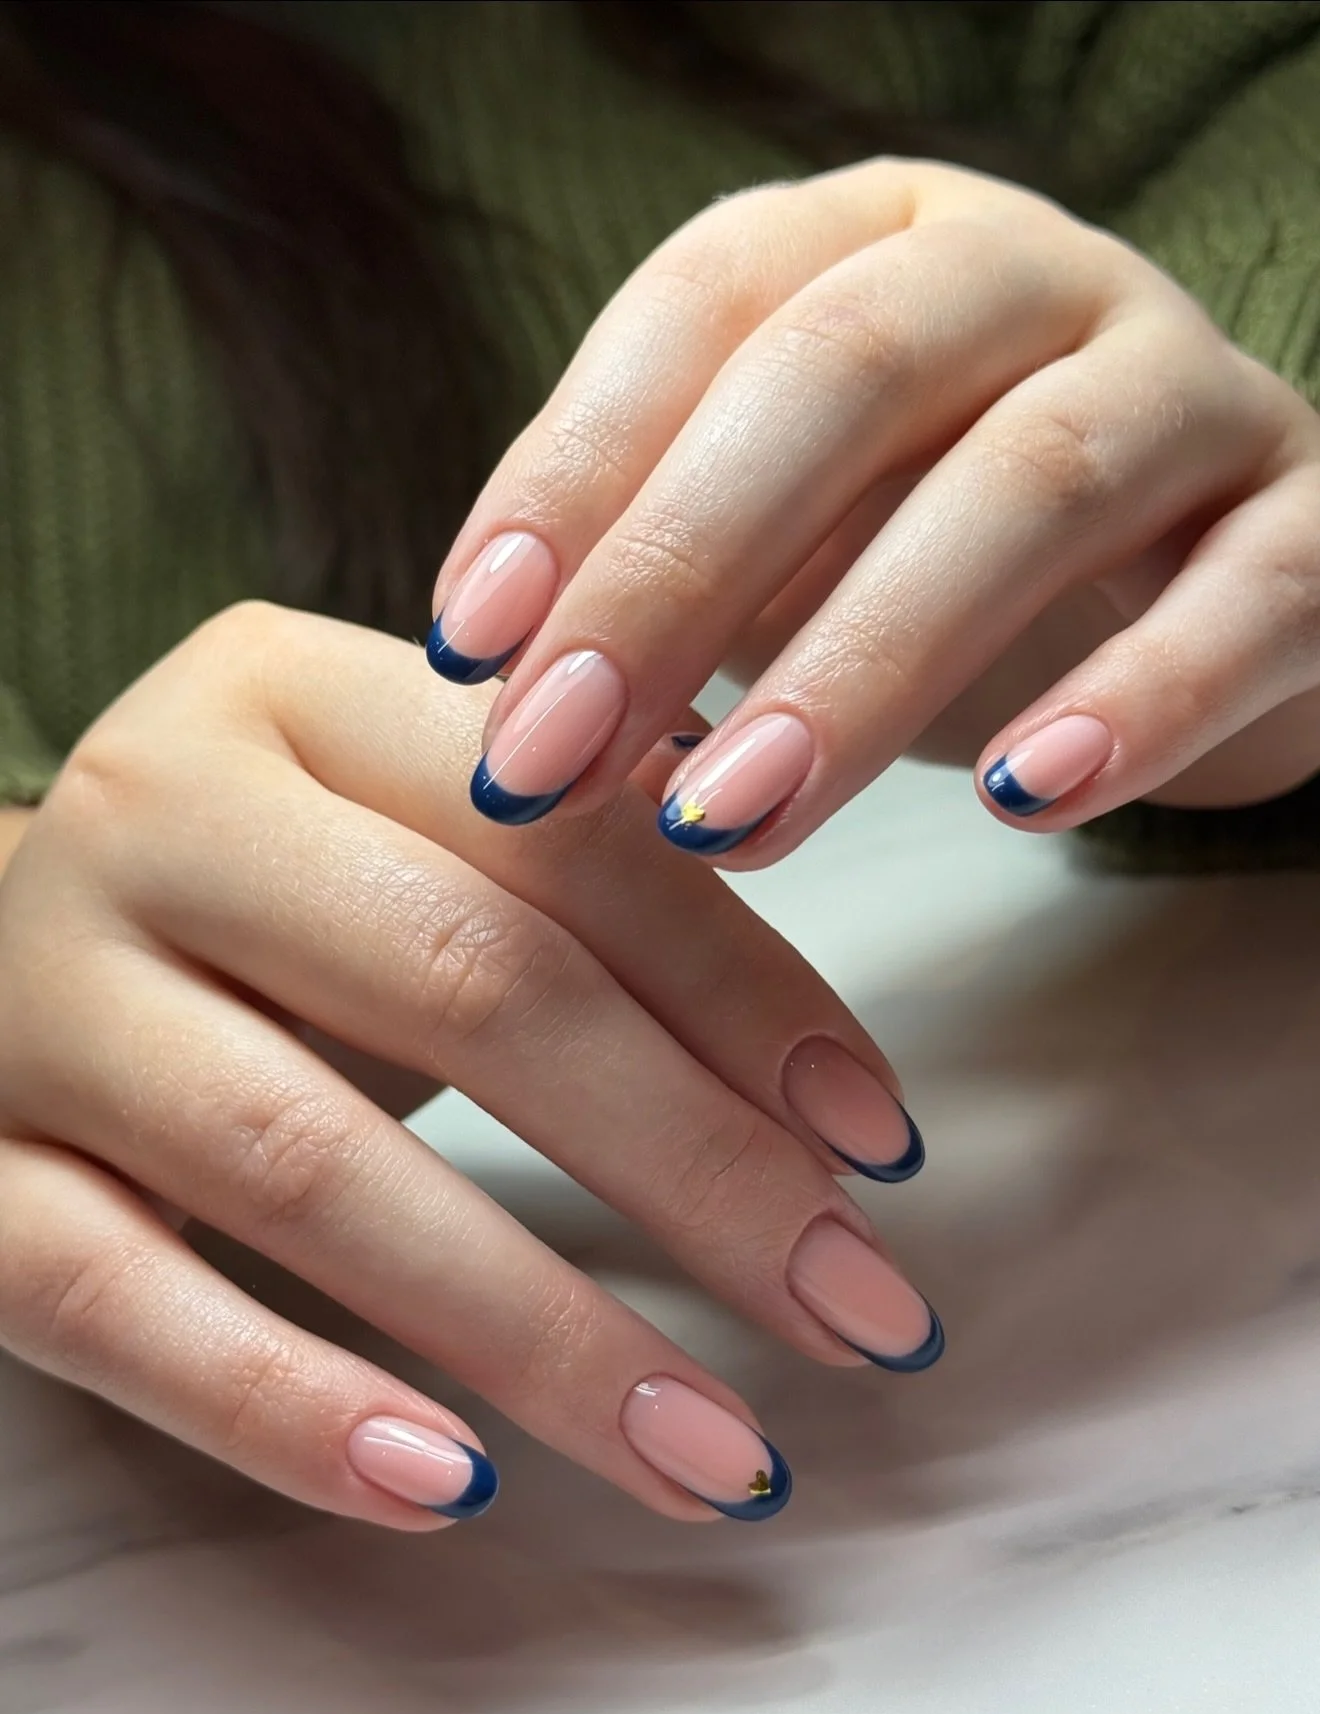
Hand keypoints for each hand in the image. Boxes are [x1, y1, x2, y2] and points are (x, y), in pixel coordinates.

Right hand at [0, 604, 938, 1532]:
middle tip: (852, 1311)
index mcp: (296, 690)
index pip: (562, 828)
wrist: (7, 939)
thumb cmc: (274, 890)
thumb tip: (821, 1058)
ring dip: (536, 1330)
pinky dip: (284, 1404)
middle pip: (463, 982)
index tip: (877, 1145)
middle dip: (689, 1165)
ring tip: (713, 1449)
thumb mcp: (412, 816)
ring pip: (301, 1164)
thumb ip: (589, 852)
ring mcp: (41, 995)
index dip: (742, 988)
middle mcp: (156, 814)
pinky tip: (449, 1485)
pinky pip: (114, 1304)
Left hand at [430, 158, 1319, 861]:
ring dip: (864, 664)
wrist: (1205, 589)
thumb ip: (667, 585)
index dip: (572, 474)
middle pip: (845, 377)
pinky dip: (1137, 699)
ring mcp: (1184, 384)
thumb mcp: (790, 544)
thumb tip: (511, 707)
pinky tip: (1021, 802)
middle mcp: (1029, 275)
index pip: (701, 311)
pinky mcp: (1313, 521)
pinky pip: (1247, 598)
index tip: (468, 648)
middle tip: (559, 761)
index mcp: (871, 243)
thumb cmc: (942, 565)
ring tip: (734, 822)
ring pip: (1031, 483)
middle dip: (677, 574)